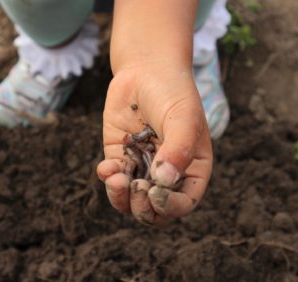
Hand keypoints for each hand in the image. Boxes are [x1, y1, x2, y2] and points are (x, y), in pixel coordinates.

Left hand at [97, 63, 212, 224]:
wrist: (145, 71)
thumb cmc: (172, 92)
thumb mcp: (182, 117)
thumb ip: (177, 149)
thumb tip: (163, 182)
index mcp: (190, 168)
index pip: (184, 203)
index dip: (170, 207)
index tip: (155, 192)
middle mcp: (166, 173)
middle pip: (154, 210)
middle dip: (143, 207)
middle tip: (136, 187)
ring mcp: (141, 166)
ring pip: (130, 201)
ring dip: (121, 198)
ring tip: (116, 179)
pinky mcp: (120, 156)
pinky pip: (113, 179)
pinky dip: (108, 179)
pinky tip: (107, 166)